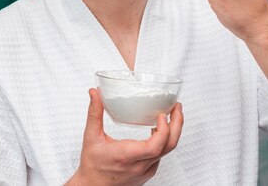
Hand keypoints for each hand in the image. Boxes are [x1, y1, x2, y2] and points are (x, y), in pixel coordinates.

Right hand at [66, 88, 183, 185]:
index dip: (164, 129)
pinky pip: (161, 156)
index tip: (162, 115)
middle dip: (176, 125)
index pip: (155, 146)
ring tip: (171, 116)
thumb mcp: (91, 136)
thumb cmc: (92, 166)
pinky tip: (159, 131)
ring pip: (167, 151)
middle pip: (168, 146)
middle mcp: (140, 165)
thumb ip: (94, 113)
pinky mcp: (147, 172)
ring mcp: (146, 170)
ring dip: (172, 132)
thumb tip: (95, 94)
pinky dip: (164, 141)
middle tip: (176, 108)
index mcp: (126, 155)